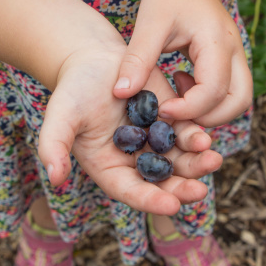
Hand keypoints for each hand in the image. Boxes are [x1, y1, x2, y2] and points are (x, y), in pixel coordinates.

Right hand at [38, 41, 222, 215]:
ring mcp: (154, 143)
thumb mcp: (61, 115)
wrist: (96, 60)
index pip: (130, 191)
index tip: (171, 205)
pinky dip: (196, 139)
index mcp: (110, 168)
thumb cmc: (75, 89)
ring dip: (196, 165)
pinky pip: (186, 136)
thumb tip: (54, 177)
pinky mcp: (170, 122)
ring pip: (179, 162)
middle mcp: (135, 161)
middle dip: (181, 188)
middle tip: (199, 191)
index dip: (150, 200)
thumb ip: (54, 144)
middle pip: (161, 182)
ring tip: (212, 160)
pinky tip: (205, 138)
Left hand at [113, 0, 252, 127]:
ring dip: (210, 111)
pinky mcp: (231, 63)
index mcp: (217, 43)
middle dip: (206, 117)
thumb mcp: (150, 22)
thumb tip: (121, 94)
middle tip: (173, 109)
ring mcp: (237, 58)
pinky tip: (182, 84)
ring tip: (178, 93)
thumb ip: (137, 59)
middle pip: (238, 102)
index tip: (160, 109)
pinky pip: (229, 93)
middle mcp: (236, 53)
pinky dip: (209, 102)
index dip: (187, 108)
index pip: (213, 90)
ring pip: (238, 101)